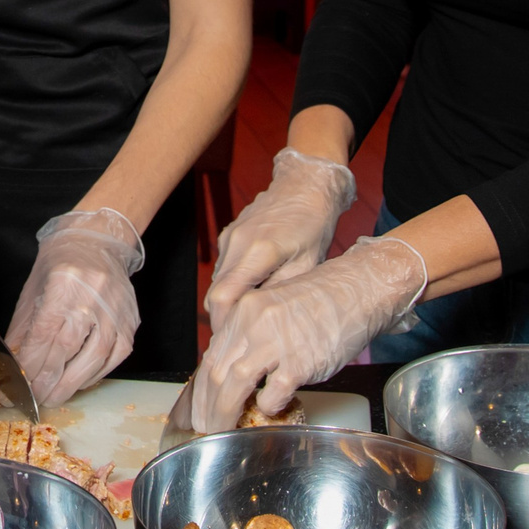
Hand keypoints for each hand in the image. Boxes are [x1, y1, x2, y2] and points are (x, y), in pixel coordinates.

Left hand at [4, 208, 144, 404]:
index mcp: (64, 282)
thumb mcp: (33, 289)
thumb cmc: (60, 264)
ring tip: (55, 396)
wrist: (98, 242)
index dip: (33, 359)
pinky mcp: (130, 322)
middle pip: (69, 345)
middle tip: (37, 396)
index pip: (46, 329)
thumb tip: (12, 361)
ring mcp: (116, 310)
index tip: (22, 380)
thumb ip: (23, 328)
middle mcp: (93, 296)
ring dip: (73, 382)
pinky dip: (96, 374)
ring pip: (95, 356)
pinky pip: (115, 357)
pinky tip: (80, 382)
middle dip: (49, 377)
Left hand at [184, 234, 428, 432]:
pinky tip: (271, 409)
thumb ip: (250, 335)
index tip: (199, 408)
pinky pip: (273, 395)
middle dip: (207, 408)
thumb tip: (231, 369)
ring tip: (224, 433)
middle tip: (204, 428)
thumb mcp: (273, 308)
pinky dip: (268, 407)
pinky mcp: (300, 361)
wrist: (358, 290)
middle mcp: (254, 323)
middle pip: (215, 374)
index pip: (210, 356)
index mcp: (244, 311)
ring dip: (225, 415)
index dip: (201, 389)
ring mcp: (276, 342)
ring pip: (235, 386)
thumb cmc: (320, 302)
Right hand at [205, 149, 357, 331]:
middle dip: (223, 319)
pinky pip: (224, 267)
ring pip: (218, 281)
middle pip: (215, 293)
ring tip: (247, 321)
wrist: (305, 185)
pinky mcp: (230, 235)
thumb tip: (264, 320)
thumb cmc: (313, 224)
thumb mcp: (307, 264)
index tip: (232, 343)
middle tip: (240, 339)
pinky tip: (251, 294)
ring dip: (228, 302)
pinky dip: (232, 285)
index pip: (223, 298)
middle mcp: (236, 244)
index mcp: (257, 252)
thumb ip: (281, 291)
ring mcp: (229, 237)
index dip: (222, 325)